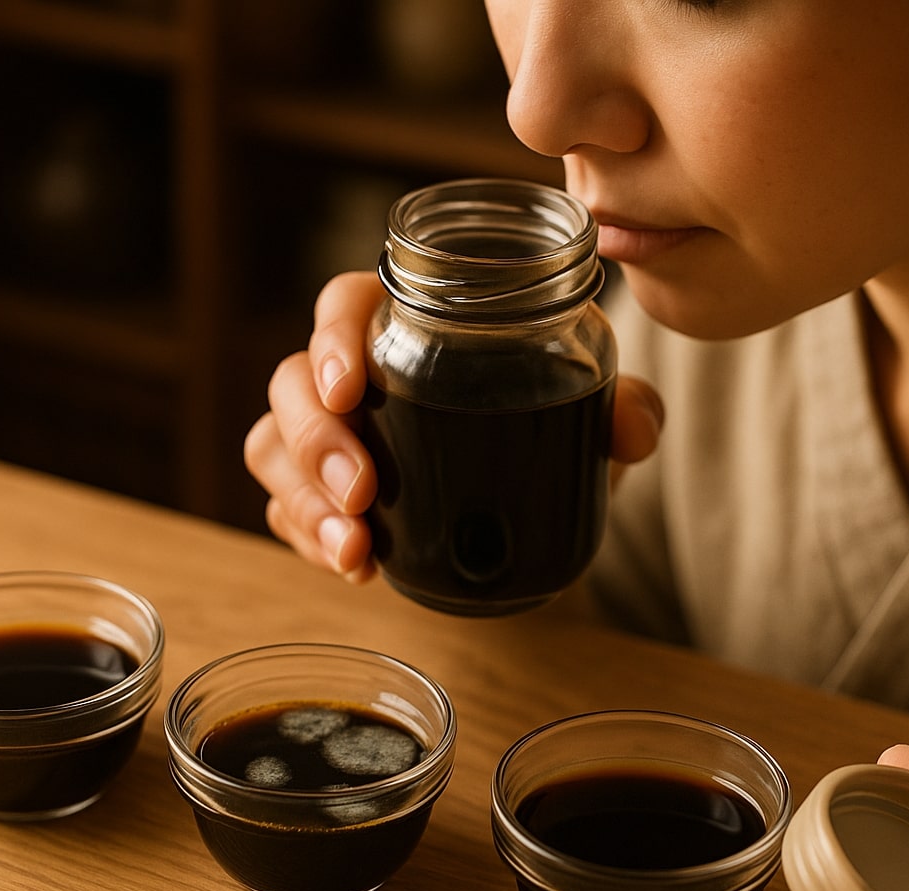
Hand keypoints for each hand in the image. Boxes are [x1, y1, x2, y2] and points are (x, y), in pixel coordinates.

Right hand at [244, 271, 665, 580]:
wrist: (543, 473)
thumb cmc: (552, 407)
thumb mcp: (592, 401)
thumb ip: (624, 407)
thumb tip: (635, 430)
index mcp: (404, 318)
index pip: (343, 304)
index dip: (332, 340)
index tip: (351, 389)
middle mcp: (352, 369)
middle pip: (291, 382)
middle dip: (315, 441)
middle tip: (363, 493)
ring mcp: (328, 431)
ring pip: (272, 446)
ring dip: (303, 500)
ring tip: (355, 550)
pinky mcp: (320, 489)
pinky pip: (284, 508)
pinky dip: (309, 538)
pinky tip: (356, 567)